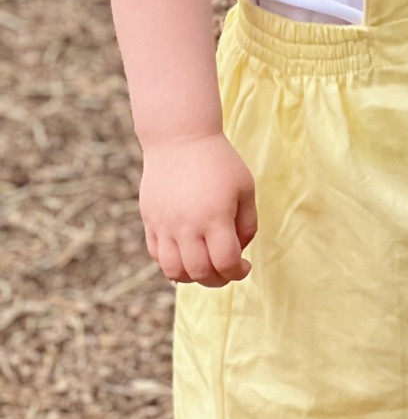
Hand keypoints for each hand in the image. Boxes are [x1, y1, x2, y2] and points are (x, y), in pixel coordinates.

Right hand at [139, 133, 257, 286]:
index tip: (244, 266)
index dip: (238, 272)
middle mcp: (187, 225)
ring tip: (205, 266)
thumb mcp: (245, 188)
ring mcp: (164, 224)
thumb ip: (247, 224)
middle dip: (218, 279)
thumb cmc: (219, 162)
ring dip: (193, 277)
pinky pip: (157, 255)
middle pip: (200, 273)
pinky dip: (172, 264)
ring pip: (174, 271)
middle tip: (227, 270)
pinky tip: (186, 255)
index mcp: (215, 216)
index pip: (225, 262)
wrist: (179, 138)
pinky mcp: (149, 220)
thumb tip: (238, 251)